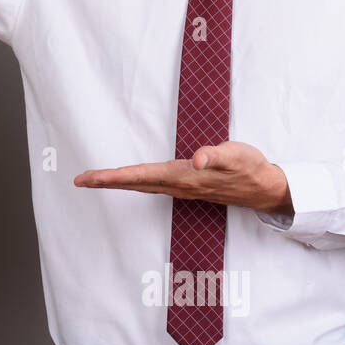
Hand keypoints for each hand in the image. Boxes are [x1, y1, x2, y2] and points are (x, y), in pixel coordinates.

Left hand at [73, 141, 293, 214]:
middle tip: (79, 180)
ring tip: (95, 180)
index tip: (90, 179)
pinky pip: (152, 185)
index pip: (140, 176)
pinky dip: (134, 182)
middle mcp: (177, 185)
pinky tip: (129, 181)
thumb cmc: (250, 168)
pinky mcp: (186, 186)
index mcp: (182, 177)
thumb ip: (215, 156)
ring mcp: (181, 188)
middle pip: (134, 183)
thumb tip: (197, 159)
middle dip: (106, 181)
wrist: (265, 189)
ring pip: (141, 185)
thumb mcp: (236, 156)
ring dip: (117, 182)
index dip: (113, 177)